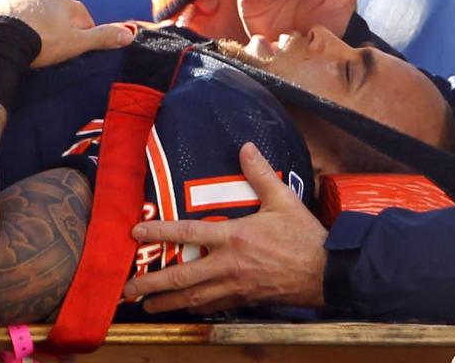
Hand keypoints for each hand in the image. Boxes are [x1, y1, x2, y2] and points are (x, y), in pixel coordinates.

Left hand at [0, 0, 132, 66]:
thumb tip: (130, 34)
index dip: (82, 25)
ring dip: (3, 4)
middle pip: (42, 1)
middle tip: (41, 35)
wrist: (4, 43)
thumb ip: (103, 37)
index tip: (81, 39)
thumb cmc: (42, 43)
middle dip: (43, 14)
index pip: (77, 11)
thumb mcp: (77, 43)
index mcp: (57, 1)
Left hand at [122, 143, 327, 312]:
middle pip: (180, 276)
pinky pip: (212, 305)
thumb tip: (246, 147)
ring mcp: (234, 286)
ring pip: (192, 297)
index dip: (159, 233)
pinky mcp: (244, 300)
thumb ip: (260, 173)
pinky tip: (185, 307)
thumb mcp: (283, 199)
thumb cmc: (304, 236)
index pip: (187, 234)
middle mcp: (228, 265)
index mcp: (234, 236)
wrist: (327, 272)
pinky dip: (194, 306)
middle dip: (151, 283)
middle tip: (127, 289)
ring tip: (146, 305)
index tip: (136, 233)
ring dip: (166, 301)